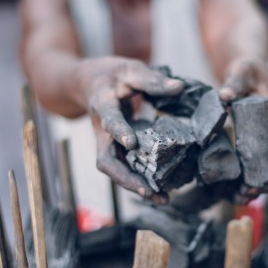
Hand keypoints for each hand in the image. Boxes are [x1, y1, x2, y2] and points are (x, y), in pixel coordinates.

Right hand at [84, 57, 183, 203]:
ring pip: (115, 170)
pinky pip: (124, 168)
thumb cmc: (111, 75)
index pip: (109, 120)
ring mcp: (106, 143)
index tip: (131, 142)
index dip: (118, 131)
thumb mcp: (130, 69)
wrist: (87, 83)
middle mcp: (101, 130)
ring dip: (135, 186)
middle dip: (126, 178)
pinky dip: (140, 181)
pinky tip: (160, 191)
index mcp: (102, 105)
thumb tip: (180, 88)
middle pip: (106, 160)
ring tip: (162, 198)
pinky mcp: (114, 150)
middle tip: (149, 191)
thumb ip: (153, 80)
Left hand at [218, 57, 267, 202]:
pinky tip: (234, 195)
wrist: (245, 76)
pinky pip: (258, 170)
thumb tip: (225, 96)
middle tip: (251, 188)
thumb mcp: (241, 72)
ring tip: (240, 197)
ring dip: (260, 186)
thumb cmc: (246, 72)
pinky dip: (249, 184)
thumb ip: (234, 82)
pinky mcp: (257, 148)